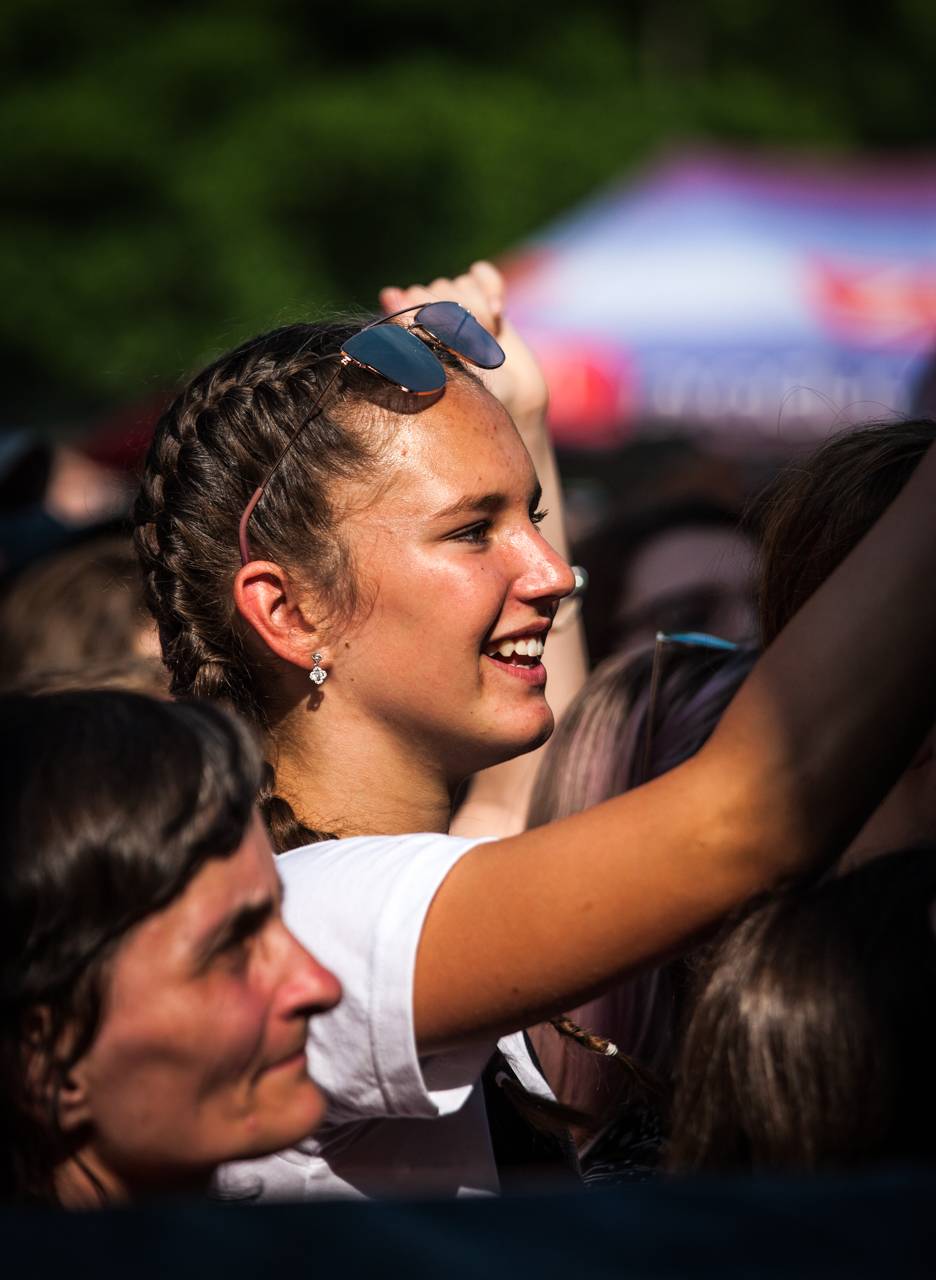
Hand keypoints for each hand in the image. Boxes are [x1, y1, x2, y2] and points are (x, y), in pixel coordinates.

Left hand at [378, 261, 548, 435]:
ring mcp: (458, 307)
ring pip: (462, 284)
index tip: (455, 344)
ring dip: (480, 310)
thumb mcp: (441, 368)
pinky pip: (480, 273)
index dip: (440, 319)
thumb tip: (389, 292)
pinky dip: (490, 285)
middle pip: (441, 289)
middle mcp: (432, 317)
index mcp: (412, 333)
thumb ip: (415, 331)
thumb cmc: (471, 396)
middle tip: (476, 347)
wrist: (513, 399)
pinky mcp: (482, 300)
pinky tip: (498, 310)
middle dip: (463, 316)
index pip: (416, 298)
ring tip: (491, 337)